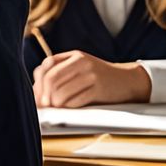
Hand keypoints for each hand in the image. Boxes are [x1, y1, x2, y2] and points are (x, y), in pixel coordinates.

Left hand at [33, 50, 151, 107]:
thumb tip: (37, 92)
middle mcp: (82, 62)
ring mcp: (91, 75)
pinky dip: (68, 107)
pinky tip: (68, 109)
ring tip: (55, 108)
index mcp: (74, 56)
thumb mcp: (80, 68)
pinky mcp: (99, 89)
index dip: (39, 81)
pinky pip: (76, 100)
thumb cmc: (99, 78)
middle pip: (52, 79)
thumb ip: (61, 74)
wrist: (129, 80)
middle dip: (44, 95)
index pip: (47, 65)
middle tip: (44, 105)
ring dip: (55, 103)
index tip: (37, 94)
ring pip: (62, 91)